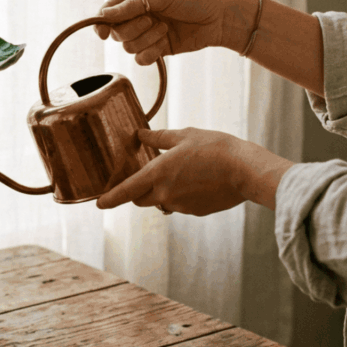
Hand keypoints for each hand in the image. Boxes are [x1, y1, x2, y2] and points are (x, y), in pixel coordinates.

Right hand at [94, 0, 258, 64]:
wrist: (222, 17)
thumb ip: (132, 5)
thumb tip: (103, 16)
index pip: (109, 9)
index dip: (103, 21)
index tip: (103, 32)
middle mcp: (139, 13)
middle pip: (117, 31)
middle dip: (133, 29)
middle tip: (152, 21)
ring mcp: (148, 32)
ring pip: (128, 46)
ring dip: (146, 40)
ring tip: (165, 29)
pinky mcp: (157, 48)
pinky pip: (141, 58)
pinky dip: (151, 52)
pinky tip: (165, 43)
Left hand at [96, 128, 292, 214]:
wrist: (246, 171)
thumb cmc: (216, 149)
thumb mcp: (185, 136)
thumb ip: (159, 138)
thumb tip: (140, 134)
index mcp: (158, 174)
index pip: (126, 191)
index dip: (111, 198)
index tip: (99, 204)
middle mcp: (165, 193)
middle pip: (140, 199)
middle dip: (136, 192)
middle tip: (142, 178)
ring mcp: (181, 205)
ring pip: (161, 202)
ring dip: (161, 192)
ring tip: (179, 174)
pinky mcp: (195, 212)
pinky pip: (179, 205)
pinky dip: (181, 195)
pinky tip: (195, 181)